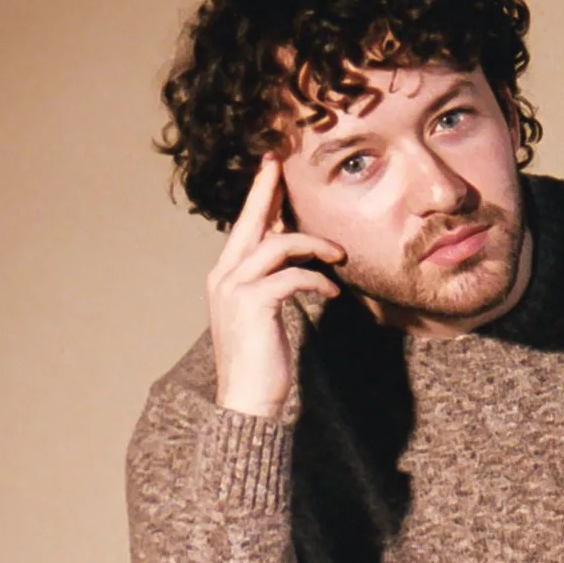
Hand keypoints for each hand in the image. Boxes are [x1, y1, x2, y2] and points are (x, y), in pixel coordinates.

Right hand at [207, 152, 343, 418]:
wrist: (246, 401)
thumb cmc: (260, 360)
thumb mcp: (264, 312)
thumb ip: (273, 279)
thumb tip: (296, 255)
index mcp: (225, 275)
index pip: (244, 226)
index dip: (259, 195)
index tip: (273, 166)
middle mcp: (223, 275)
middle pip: (250, 220)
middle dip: (269, 188)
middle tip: (283, 161)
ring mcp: (234, 288)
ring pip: (277, 244)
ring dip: (314, 245)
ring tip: (339, 255)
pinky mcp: (252, 303)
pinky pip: (292, 276)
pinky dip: (317, 280)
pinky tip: (331, 292)